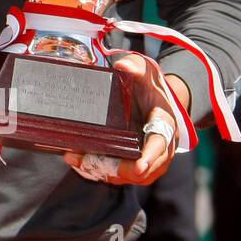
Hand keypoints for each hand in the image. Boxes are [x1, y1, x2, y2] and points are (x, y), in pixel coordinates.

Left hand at [63, 54, 178, 185]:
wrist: (154, 98)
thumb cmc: (149, 85)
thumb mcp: (145, 72)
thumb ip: (136, 67)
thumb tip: (123, 65)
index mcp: (165, 123)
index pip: (159, 142)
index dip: (150, 157)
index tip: (139, 167)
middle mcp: (161, 146)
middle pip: (145, 168)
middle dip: (119, 169)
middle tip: (87, 163)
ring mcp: (149, 157)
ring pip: (131, 175)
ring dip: (105, 171)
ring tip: (76, 160)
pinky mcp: (136, 161)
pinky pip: (122, 173)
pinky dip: (101, 170)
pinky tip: (78, 161)